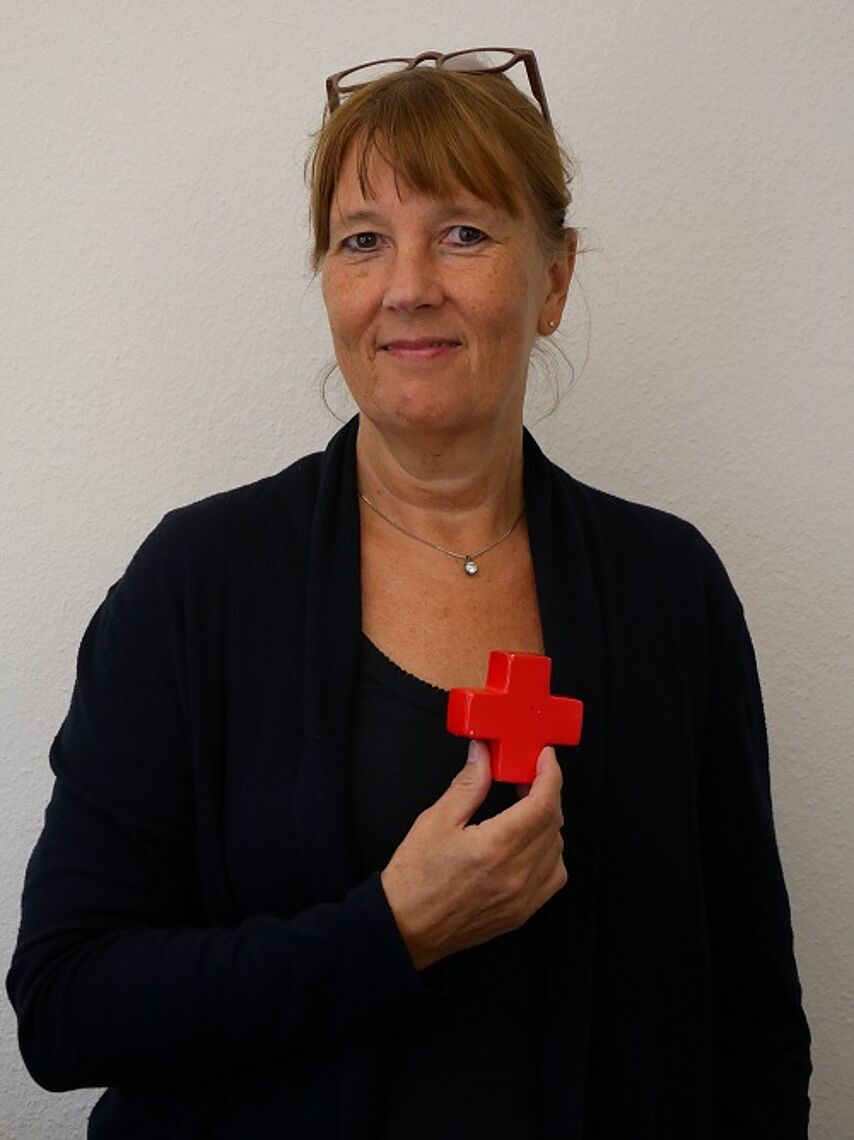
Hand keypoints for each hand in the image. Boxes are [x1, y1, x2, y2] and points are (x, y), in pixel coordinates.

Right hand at [380, 741, 566, 969]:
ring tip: (525, 809)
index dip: (551, 775)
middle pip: (553, 824)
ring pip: (557, 849)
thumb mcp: (436, 820)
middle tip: (528, 777)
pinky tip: (528, 844)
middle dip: (547, 793)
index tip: (545, 758)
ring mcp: (522, 898)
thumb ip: (468, 784)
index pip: (543, 804)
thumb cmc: (414, 878)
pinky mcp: (522, 913)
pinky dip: (549, 854)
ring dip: (548, 823)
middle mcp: (515, 875)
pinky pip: (553, 877)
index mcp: (495, 848)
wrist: (405, 927)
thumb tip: (483, 754)